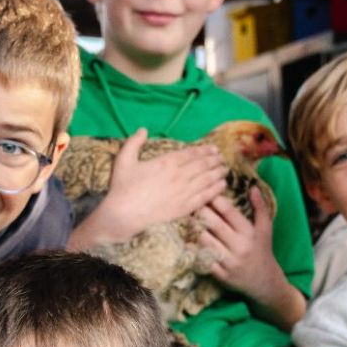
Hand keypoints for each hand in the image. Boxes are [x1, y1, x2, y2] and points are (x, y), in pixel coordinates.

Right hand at [68, 128, 225, 248]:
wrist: (124, 216)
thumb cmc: (122, 189)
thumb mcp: (123, 161)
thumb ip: (133, 143)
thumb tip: (143, 129)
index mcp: (166, 162)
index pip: (191, 153)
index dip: (204, 150)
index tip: (213, 148)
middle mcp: (179, 175)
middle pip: (202, 165)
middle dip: (214, 160)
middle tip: (221, 158)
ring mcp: (183, 192)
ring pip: (207, 179)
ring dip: (217, 172)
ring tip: (224, 169)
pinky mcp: (184, 208)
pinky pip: (205, 196)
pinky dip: (216, 189)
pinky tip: (222, 185)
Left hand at [198, 187, 303, 328]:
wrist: (264, 281)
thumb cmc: (262, 250)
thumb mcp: (265, 228)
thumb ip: (260, 207)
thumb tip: (252, 186)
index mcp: (249, 232)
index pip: (229, 212)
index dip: (215, 200)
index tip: (205, 193)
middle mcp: (239, 246)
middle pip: (214, 225)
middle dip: (201, 212)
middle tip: (190, 203)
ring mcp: (229, 262)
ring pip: (206, 241)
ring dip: (194, 230)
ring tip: (186, 220)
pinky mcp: (221, 275)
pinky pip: (203, 260)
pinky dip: (194, 251)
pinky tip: (186, 242)